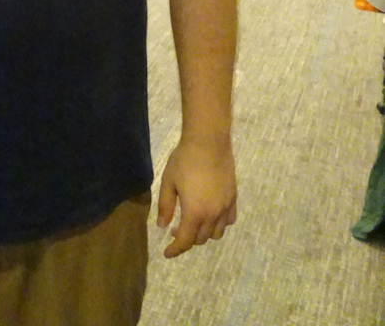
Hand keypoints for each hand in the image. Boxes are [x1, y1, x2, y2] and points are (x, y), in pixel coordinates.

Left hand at [156, 137, 236, 257]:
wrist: (208, 142)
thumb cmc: (184, 160)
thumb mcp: (168, 182)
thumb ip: (166, 206)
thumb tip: (163, 226)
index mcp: (195, 213)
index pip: (185, 241)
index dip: (175, 250)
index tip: (167, 253)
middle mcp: (213, 215)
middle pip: (201, 239)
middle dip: (187, 239)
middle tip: (176, 230)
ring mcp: (225, 207)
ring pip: (217, 233)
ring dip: (204, 233)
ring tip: (194, 223)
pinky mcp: (233, 198)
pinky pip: (229, 220)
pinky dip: (220, 223)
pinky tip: (212, 215)